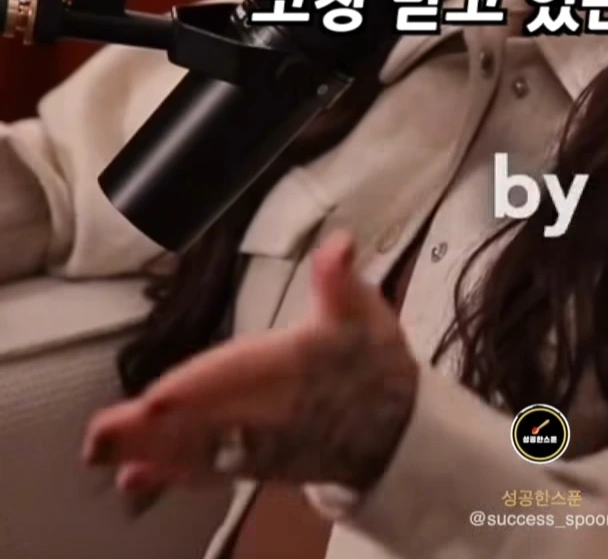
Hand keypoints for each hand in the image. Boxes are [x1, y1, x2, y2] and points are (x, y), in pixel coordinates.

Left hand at [82, 230, 418, 504]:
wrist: (394, 428)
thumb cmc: (370, 358)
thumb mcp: (364, 311)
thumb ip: (341, 280)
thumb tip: (340, 244)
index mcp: (295, 367)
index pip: (239, 376)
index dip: (198, 388)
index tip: (157, 397)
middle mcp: (271, 413)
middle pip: (205, 420)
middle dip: (153, 429)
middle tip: (99, 436)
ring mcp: (260, 444)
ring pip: (198, 447)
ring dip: (149, 449)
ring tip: (101, 449)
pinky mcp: (253, 463)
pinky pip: (208, 468)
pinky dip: (171, 473)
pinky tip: (134, 477)